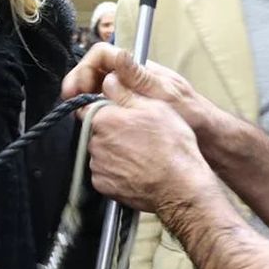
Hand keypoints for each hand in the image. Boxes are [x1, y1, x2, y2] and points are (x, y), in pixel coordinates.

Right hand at [62, 44, 212, 131]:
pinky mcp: (126, 113)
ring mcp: (127, 96)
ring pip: (94, 89)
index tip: (74, 88)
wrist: (207, 138)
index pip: (102, 56)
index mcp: (138, 70)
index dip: (84, 69)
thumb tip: (118, 55)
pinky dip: (91, 112)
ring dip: (81, 98)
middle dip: (77, 83)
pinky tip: (88, 124)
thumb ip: (140, 78)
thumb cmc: (192, 115)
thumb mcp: (166, 95)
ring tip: (75, 113)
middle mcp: (129, 80)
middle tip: (68, 100)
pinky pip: (101, 107)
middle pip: (93, 72)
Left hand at [86, 66, 216, 212]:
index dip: (105, 109)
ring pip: (101, 152)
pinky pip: (104, 173)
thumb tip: (108, 81)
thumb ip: (125, 93)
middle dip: (111, 131)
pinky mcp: (102, 185)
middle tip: (137, 136)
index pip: (89, 107)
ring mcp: (97, 166)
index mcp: (104, 119)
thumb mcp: (155, 107)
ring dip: (114, 151)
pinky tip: (135, 169)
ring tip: (140, 155)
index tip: (119, 114)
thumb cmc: (171, 147)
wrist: (179, 187)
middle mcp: (95, 142)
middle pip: (95, 131)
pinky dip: (116, 170)